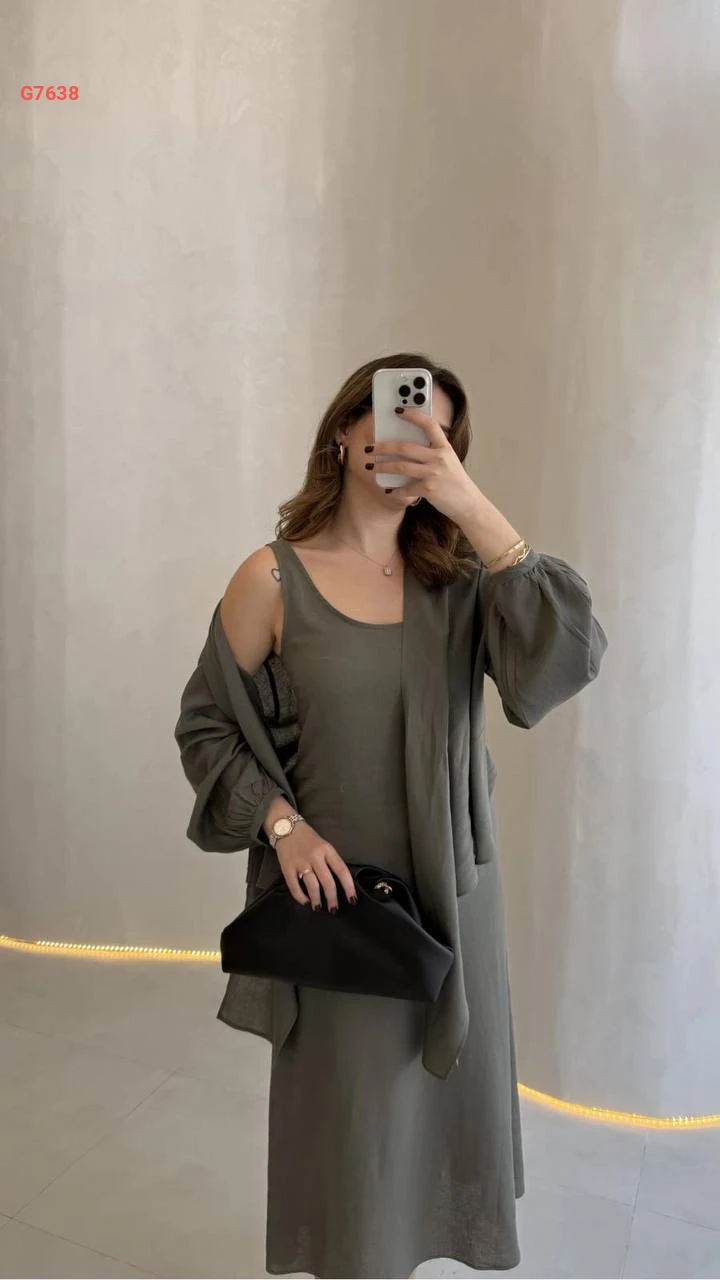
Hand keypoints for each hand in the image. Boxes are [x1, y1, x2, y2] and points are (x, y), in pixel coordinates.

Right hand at [275, 820, 356, 912]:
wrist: (286, 827)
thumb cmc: (308, 838)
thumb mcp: (324, 845)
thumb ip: (330, 861)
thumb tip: (339, 883)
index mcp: (327, 850)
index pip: (342, 870)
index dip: (349, 887)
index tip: (352, 899)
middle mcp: (315, 856)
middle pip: (327, 881)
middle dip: (332, 898)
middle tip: (334, 909)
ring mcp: (300, 862)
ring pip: (312, 886)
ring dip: (317, 899)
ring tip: (319, 907)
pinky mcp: (287, 867)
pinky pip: (294, 886)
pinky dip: (300, 897)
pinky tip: (305, 902)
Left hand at [370, 406, 478, 523]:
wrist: (469, 504)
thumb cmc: (456, 482)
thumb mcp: (448, 462)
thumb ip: (432, 453)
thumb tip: (404, 448)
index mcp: (445, 447)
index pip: (429, 424)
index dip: (413, 415)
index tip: (398, 411)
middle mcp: (439, 458)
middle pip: (405, 447)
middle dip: (383, 447)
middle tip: (369, 448)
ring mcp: (434, 473)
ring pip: (400, 466)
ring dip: (382, 467)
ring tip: (370, 467)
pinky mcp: (429, 490)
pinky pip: (405, 489)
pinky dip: (395, 491)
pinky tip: (388, 490)